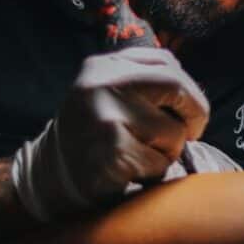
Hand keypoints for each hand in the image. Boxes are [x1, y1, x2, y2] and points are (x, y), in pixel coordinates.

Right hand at [12, 47, 209, 220]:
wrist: (47, 181)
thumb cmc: (91, 139)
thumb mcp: (106, 97)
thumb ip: (142, 84)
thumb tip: (191, 92)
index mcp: (102, 67)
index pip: (165, 62)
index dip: (188, 89)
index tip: (189, 111)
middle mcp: (101, 85)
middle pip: (175, 86)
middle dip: (195, 113)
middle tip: (193, 134)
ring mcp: (106, 118)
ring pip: (173, 133)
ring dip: (168, 153)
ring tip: (139, 157)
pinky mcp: (112, 153)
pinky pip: (160, 164)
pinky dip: (153, 174)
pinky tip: (128, 174)